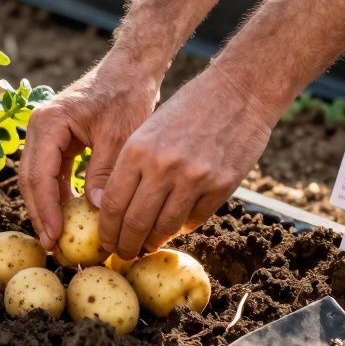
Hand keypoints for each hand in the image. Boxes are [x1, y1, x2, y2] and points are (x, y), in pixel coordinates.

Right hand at [21, 50, 161, 249]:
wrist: (131, 69)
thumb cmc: (127, 94)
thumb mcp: (119, 134)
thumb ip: (103, 170)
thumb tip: (96, 209)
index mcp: (48, 123)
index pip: (39, 175)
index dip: (45, 211)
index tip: (54, 238)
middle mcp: (39, 127)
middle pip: (31, 180)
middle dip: (41, 215)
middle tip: (53, 248)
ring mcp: (45, 133)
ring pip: (38, 178)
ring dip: (47, 208)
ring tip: (58, 239)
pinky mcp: (57, 139)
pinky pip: (51, 173)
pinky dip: (58, 195)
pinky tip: (69, 218)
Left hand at [97, 64, 276, 257]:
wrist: (238, 91)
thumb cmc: (187, 108)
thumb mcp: (148, 130)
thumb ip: (132, 168)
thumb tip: (118, 212)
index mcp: (137, 150)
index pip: (112, 204)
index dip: (107, 230)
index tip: (105, 241)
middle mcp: (162, 167)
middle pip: (135, 223)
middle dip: (125, 245)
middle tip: (123, 254)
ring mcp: (194, 178)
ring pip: (164, 228)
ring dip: (152, 242)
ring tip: (146, 246)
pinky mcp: (221, 186)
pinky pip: (194, 219)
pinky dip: (181, 228)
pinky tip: (174, 228)